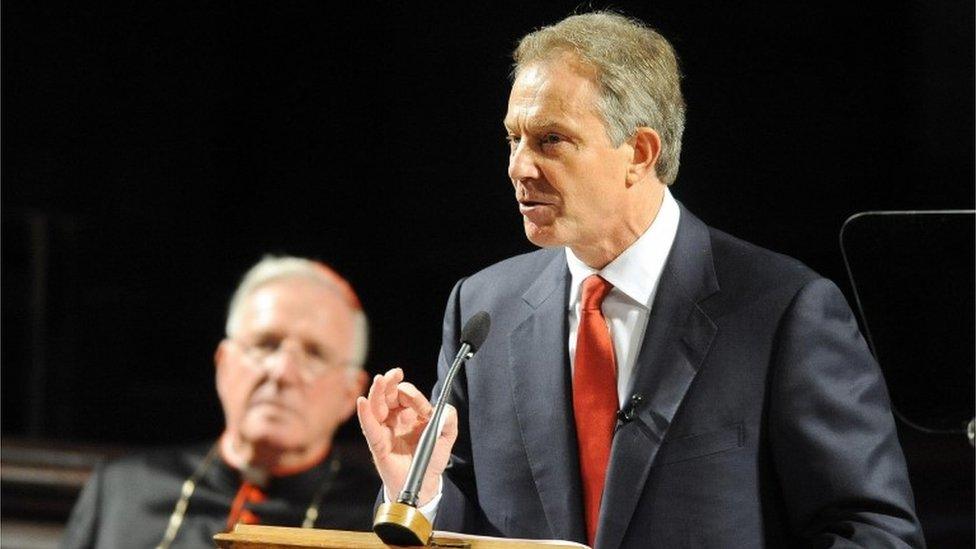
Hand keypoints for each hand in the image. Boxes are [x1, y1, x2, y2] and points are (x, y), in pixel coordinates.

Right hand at [357, 367, 457, 505]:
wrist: (424, 484)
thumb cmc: (431, 459)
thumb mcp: (446, 436)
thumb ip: (449, 419)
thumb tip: (443, 409)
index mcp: (410, 414)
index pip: (407, 396)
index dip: (415, 397)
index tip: (425, 410)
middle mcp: (395, 418)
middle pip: (388, 395)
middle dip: (390, 382)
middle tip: (394, 373)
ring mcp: (385, 430)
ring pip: (377, 406)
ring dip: (378, 392)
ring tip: (380, 380)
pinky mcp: (378, 444)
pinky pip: (369, 428)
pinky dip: (365, 414)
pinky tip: (363, 402)